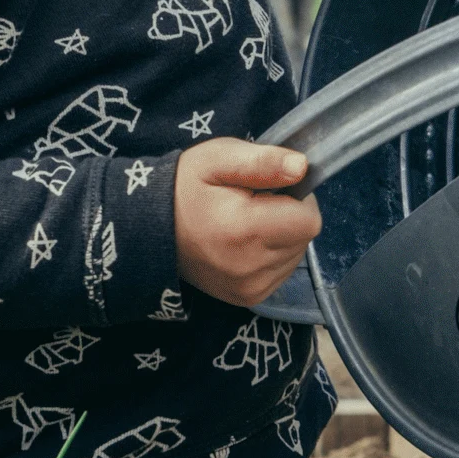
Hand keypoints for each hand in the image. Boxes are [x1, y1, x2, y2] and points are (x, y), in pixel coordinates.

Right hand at [173, 139, 321, 306]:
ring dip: (281, 237)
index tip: (268, 190)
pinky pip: (281, 272)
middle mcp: (250, 267)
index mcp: (246, 230)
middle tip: (252, 205)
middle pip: (303, 238)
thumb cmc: (184, 188)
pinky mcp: (248, 298)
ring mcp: (250, 287)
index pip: (308, 220)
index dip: (296, 198)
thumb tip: (302, 167)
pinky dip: (271, 256)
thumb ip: (263, 161)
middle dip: (287, 217)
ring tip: (245, 224)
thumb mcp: (217, 159)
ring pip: (295, 255)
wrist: (150, 229)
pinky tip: (245, 244)